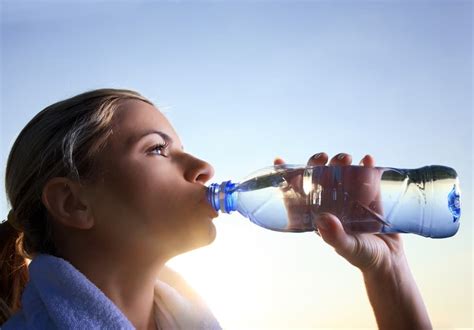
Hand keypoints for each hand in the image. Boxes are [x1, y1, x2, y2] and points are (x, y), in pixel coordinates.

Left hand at [274, 153, 404, 273]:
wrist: (391, 260)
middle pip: (318, 179)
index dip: (288, 178)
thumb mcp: (348, 248)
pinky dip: (366, 166)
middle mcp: (331, 204)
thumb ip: (335, 237)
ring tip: (347, 158)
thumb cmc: (363, 257)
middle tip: (323, 158)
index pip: (298, 195)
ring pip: (339, 174)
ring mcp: (350, 198)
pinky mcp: (369, 196)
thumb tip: (323, 219)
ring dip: (340, 163)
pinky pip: (365, 177)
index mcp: (319, 216)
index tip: (279, 161)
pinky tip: (367, 160)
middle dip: (317, 165)